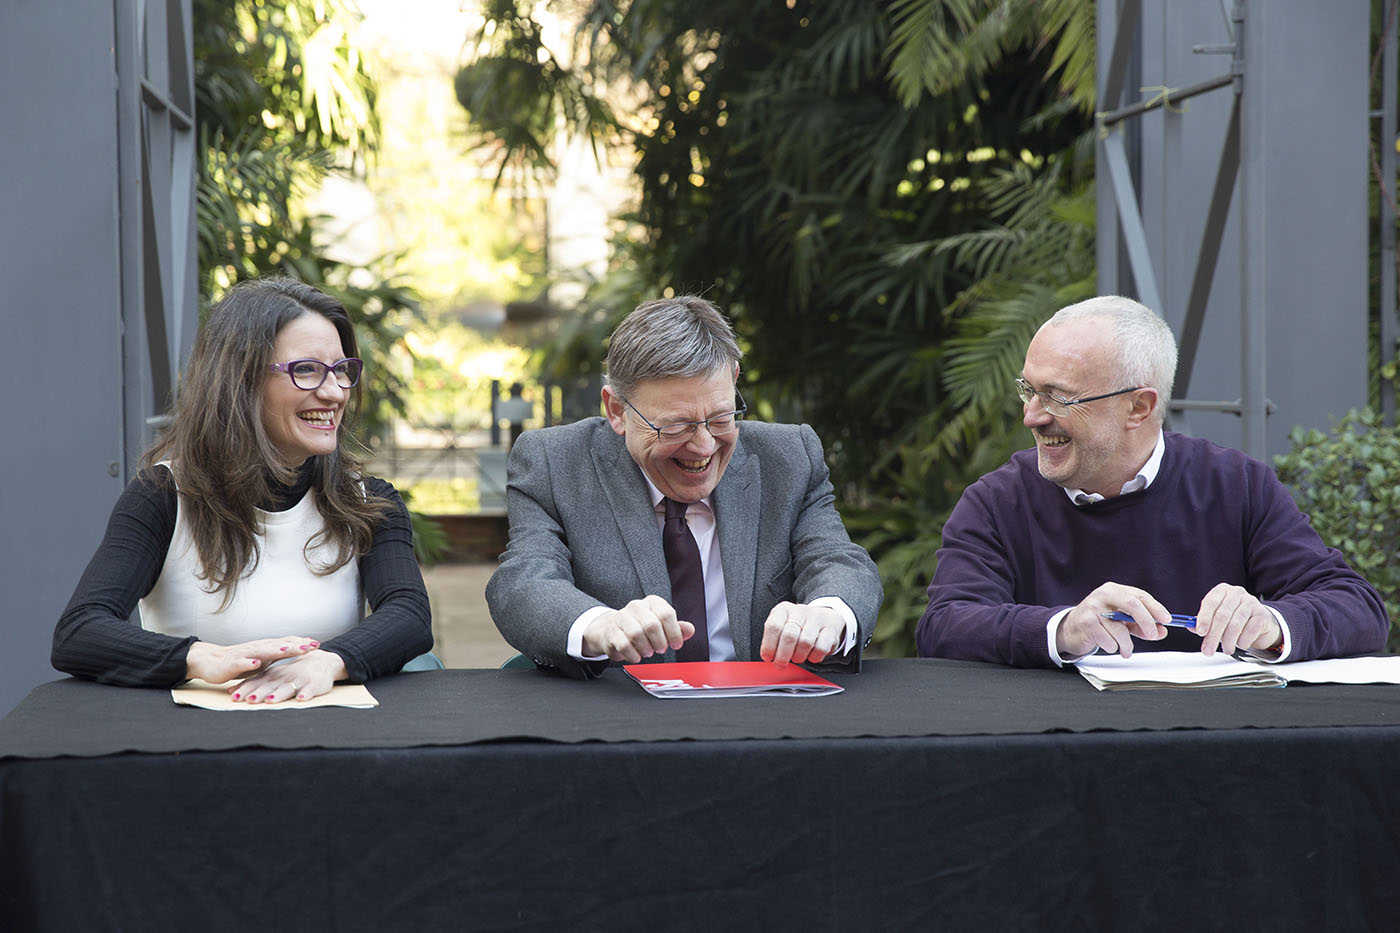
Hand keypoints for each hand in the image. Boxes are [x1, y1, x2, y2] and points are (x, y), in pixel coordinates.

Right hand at [185, 636, 320, 684]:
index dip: (301, 644)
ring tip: (287, 650)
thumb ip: (277, 656)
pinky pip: (241, 662)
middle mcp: (258, 648)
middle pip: (279, 645)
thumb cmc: (238, 662)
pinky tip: (255, 663)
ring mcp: (245, 654)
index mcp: (265, 648)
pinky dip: (248, 663)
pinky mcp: (232, 663)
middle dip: (295, 646)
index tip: (318, 644)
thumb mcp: (262, 660)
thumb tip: (296, 651)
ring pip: (262, 651)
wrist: (210, 662)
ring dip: (274, 650)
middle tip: (311, 646)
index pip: (286, 643)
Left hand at [228, 649, 347, 702]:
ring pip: (288, 687)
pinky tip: (302, 698)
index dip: (246, 689)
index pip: (257, 682)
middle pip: (270, 685)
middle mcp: (284, 676)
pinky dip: (306, 693)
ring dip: (279, 693)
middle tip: (250, 700)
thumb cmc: (293, 672)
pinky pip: (311, 689)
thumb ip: (254, 683)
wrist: (321, 662)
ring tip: (271, 700)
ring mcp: (299, 679)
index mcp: (273, 675)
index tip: (235, 698)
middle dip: (260, 692)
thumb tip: (232, 692)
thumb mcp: (272, 676)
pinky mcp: (314, 683)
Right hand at [581, 596, 696, 663]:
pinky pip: (623, 644)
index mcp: (652, 602)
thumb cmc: (641, 627)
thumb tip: (690, 630)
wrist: (612, 629)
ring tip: (648, 652)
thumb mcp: (662, 626)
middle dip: (659, 642)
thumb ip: (677, 628)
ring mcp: (621, 617)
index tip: (676, 644)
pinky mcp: (610, 631)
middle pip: (652, 625)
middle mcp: (636, 606)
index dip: (674, 633)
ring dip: (646, 649)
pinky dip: (633, 655)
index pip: (666, 614)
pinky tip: (637, 656)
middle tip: (660, 649)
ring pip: (636, 634)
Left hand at [760, 602, 844, 665]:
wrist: (824, 619)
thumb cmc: (797, 627)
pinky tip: (811, 656)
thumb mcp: (782, 627)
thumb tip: (767, 658)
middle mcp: (800, 611)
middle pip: (789, 635)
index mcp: (783, 609)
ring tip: (797, 658)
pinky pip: (821, 648)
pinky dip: (814, 657)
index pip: (773, 626)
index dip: (769, 645)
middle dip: (783, 656)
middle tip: (780, 664)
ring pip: (805, 642)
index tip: (768, 657)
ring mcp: (817, 618)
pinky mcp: (831, 629)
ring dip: (799, 656)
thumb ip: (773, 640)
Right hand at [1057, 583, 1170, 658]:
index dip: (1156, 608)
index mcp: (1115, 590)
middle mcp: (1103, 594)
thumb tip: (1161, 631)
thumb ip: (1142, 625)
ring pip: (1120, 629)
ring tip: (1125, 650)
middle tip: (1152, 635)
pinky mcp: (1085, 622)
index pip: (1140, 596)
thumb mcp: (1123, 621)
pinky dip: (1112, 647)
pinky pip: (1107, 639)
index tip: (1167, 620)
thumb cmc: (1100, 623)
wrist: (1071, 629)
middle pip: (1132, 604)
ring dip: (1126, 644)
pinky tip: (1109, 646)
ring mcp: (1093, 607)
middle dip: (1146, 621)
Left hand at [1194, 583, 1281, 656]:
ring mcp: (1251, 603)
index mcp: (1222, 591)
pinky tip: (1240, 644)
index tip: (1200, 632)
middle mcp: (1237, 593)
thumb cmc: (1234, 618)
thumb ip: (1203, 621)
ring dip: (1228, 641)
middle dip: (1213, 636)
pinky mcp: (1262, 615)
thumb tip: (1191, 626)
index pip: (1211, 602)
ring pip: (1235, 625)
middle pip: (1222, 616)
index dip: (1204, 618)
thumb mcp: (1216, 617)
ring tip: (1226, 649)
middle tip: (1208, 650)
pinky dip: (1242, 641)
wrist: (1260, 622)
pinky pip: (1250, 631)